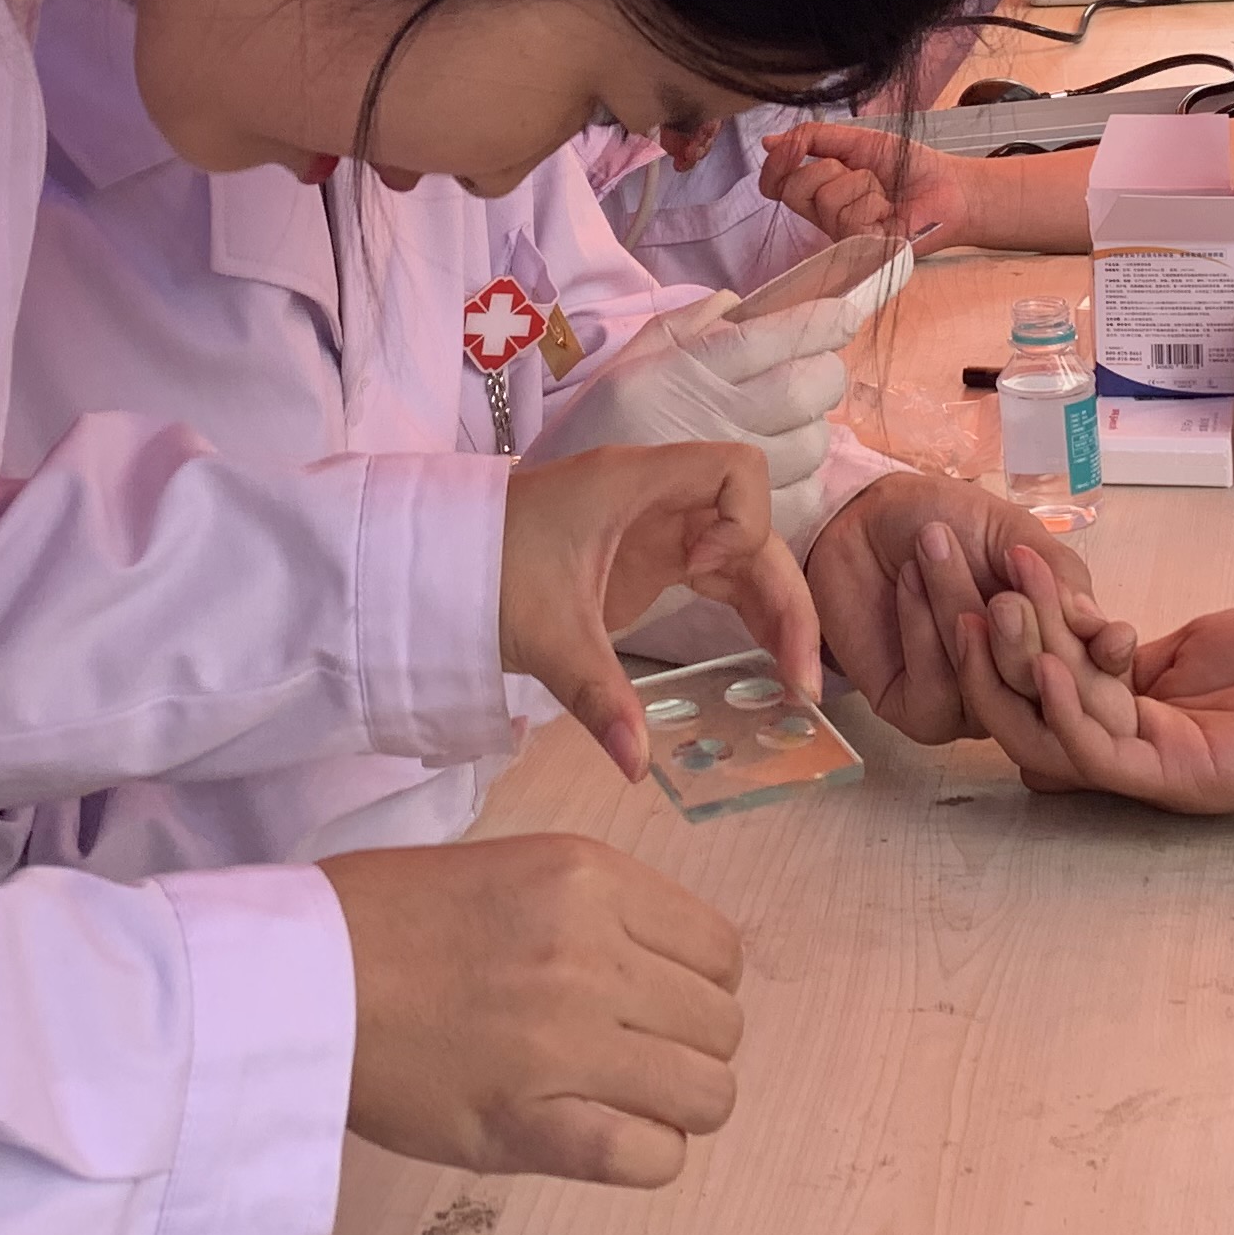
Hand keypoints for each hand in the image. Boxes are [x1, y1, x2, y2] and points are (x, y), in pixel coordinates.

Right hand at [318, 835, 742, 1186]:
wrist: (302, 977)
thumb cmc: (388, 917)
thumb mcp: (514, 867)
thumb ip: (596, 910)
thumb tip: (664, 967)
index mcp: (590, 879)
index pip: (722, 951)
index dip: (700, 986)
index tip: (661, 1002)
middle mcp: (593, 954)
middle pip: (722, 1026)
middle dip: (691, 1047)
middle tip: (636, 1056)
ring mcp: (567, 1041)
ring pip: (707, 1094)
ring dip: (677, 1106)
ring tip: (625, 1101)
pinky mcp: (532, 1122)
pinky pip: (651, 1158)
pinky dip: (645, 1155)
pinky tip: (604, 1136)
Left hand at [502, 446, 817, 777]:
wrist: (431, 564)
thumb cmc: (481, 570)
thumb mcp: (544, 633)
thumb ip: (597, 696)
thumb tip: (636, 765)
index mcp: (635, 485)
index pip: (736, 469)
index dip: (744, 521)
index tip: (701, 574)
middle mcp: (657, 499)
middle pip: (752, 528)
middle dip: (784, 594)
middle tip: (802, 675)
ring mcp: (654, 528)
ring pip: (742, 557)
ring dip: (773, 611)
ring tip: (796, 681)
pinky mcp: (646, 559)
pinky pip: (715, 577)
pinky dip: (743, 614)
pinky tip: (764, 662)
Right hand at [537, 270, 876, 493]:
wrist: (551, 522)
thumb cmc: (589, 438)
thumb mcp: (624, 366)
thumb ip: (683, 328)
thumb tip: (739, 302)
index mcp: (681, 372)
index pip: (772, 336)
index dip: (822, 322)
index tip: (845, 316)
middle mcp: (707, 417)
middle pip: (808, 388)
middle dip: (825, 374)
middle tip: (813, 373)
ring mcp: (724, 477)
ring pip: (811, 445)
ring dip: (813, 430)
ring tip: (790, 425)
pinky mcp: (734, 524)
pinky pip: (799, 500)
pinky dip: (803, 483)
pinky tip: (781, 472)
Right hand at [758, 119, 983, 248]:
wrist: (949, 186)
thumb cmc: (908, 166)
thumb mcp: (858, 141)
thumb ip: (815, 138)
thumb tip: (769, 142)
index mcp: (819, 190)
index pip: (775, 184)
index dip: (776, 164)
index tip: (793, 147)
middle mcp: (824, 216)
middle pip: (794, 189)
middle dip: (829, 168)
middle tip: (862, 172)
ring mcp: (841, 236)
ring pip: (826, 200)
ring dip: (861, 184)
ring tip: (883, 192)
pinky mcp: (861, 250)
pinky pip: (850, 217)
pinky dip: (874, 202)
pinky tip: (890, 210)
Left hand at [811, 486, 1132, 744]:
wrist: (863, 515)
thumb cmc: (944, 519)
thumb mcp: (1010, 532)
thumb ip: (1056, 573)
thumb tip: (1099, 625)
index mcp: (1053, 639)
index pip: (1094, 669)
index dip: (1105, 658)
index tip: (1111, 639)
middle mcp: (1018, 682)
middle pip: (1042, 687)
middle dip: (1024, 635)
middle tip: (1004, 589)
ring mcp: (970, 703)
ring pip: (987, 686)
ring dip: (957, 608)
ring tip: (933, 546)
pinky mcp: (916, 711)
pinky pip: (935, 695)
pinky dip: (922, 633)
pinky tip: (908, 585)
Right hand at [935, 543, 1233, 812]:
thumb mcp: (1186, 646)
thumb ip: (1123, 651)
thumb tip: (1068, 630)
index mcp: (1124, 716)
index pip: (1039, 683)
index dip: (1003, 637)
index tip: (979, 577)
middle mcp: (1125, 748)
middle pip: (1027, 710)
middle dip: (987, 652)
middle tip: (960, 590)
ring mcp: (1147, 769)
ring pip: (1049, 735)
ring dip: (1013, 675)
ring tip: (991, 614)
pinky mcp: (1176, 779)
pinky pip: (1099, 755)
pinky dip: (1065, 712)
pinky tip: (1047, 667)